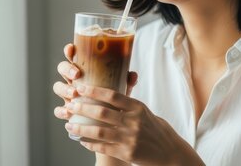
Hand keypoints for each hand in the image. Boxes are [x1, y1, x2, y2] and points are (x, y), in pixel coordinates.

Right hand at [53, 43, 137, 120]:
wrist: (110, 120)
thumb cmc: (114, 97)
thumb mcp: (120, 87)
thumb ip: (125, 80)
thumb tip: (133, 75)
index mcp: (85, 69)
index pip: (73, 55)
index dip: (69, 51)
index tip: (72, 50)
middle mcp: (74, 79)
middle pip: (62, 68)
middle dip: (67, 69)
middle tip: (77, 74)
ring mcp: (69, 94)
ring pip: (58, 87)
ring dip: (64, 89)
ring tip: (74, 94)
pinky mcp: (68, 110)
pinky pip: (58, 109)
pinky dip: (61, 110)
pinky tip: (67, 112)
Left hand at [64, 85, 203, 165]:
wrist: (171, 154)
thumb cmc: (157, 131)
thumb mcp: (146, 113)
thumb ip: (129, 106)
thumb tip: (108, 94)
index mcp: (138, 108)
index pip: (113, 96)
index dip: (94, 91)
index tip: (80, 87)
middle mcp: (134, 122)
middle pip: (102, 112)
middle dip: (83, 108)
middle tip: (70, 104)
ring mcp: (130, 138)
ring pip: (99, 132)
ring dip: (81, 127)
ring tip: (69, 124)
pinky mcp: (127, 153)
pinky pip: (104, 147)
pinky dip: (90, 143)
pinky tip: (81, 140)